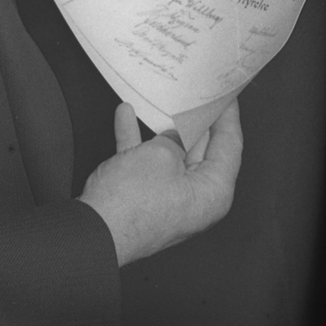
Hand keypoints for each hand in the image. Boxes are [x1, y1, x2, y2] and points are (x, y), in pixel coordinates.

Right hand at [79, 101, 242, 266]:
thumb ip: (175, 139)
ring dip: (162, 127)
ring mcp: (170, 198)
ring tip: (162, 100)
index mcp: (213, 192)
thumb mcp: (160, 155)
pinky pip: (146, 162)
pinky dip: (137, 139)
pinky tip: (126, 117)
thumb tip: (176, 135)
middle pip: (202, 149)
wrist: (95, 231)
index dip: (228, 116)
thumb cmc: (131, 206)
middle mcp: (196, 198)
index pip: (229, 146)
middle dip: (196, 119)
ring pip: (171, 153)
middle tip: (198, 94)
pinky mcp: (145, 197)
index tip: (226, 95)